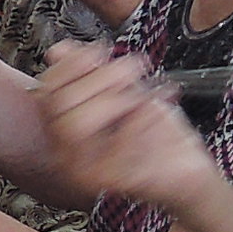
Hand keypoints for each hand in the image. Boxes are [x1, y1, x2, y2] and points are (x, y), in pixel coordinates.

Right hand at [33, 42, 221, 214]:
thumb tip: (58, 51)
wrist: (187, 171)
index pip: (46, 94)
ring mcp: (86, 171)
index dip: (69, 66)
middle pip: (59, 104)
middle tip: (131, 68)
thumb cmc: (155, 133)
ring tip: (142, 95)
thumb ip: (92, 75)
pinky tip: (156, 109)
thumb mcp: (122, 95)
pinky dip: (142, 116)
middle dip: (98, 77)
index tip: (98, 50)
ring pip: (77, 123)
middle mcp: (67, 155)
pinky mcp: (112, 181)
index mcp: (63, 134)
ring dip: (113, 98)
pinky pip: (117, 140)